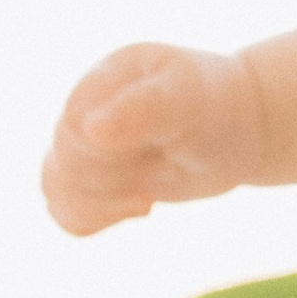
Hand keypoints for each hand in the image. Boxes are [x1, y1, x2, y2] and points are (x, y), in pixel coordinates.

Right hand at [41, 40, 267, 235]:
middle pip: (65, 163)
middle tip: (162, 166)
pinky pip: (63, 206)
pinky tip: (135, 207)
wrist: (240, 128)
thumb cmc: (215, 107)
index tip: (157, 154)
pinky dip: (90, 218)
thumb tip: (90, 130)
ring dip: (104, 204)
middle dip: (115, 180)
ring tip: (147, 197)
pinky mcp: (94, 175)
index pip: (72, 131)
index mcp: (104, 79)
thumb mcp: (189, 101)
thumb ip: (143, 109)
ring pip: (56, 187)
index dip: (107, 157)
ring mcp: (88, 143)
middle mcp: (88, 108)